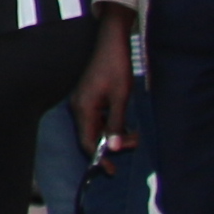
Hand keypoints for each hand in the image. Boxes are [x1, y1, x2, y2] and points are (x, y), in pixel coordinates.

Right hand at [70, 16, 133, 161]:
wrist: (112, 42)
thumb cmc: (116, 68)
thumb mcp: (121, 98)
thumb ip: (116, 124)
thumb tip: (112, 148)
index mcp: (83, 109)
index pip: (88, 142)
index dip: (99, 158)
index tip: (112, 170)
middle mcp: (79, 108)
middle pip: (92, 136)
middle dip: (112, 144)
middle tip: (133, 142)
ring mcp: (83, 102)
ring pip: (96, 127)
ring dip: (114, 133)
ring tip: (133, 134)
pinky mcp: (89, 97)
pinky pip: (98, 118)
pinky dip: (111, 124)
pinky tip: (125, 123)